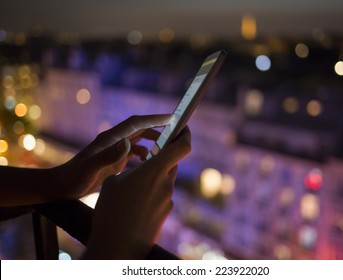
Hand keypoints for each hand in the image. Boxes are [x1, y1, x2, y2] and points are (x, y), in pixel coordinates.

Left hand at [51, 115, 172, 200]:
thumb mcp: (90, 168)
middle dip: (157, 128)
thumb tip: (127, 143)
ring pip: (138, 140)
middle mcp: (113, 141)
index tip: (171, 117)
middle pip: (139, 129)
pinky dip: (144, 154)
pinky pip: (133, 152)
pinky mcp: (113, 159)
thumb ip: (108, 156)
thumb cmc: (74, 177)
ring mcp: (113, 149)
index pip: (136, 123)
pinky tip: (148, 163)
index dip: (154, 118)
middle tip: (174, 132)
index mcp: (110, 138)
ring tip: (165, 148)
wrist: (62, 186)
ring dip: (152, 141)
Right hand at [83, 127, 190, 258]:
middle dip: (161, 158)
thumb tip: (139, 172)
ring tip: (133, 184)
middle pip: (171, 163)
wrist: (117, 247)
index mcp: (154, 171)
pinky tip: (135, 201)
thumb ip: (131, 170)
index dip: (185, 134)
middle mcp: (166, 184)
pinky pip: (161, 195)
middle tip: (147, 157)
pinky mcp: (166, 213)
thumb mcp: (113, 182)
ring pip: (165, 180)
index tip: (184, 126)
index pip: (182, 147)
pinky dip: (152, 192)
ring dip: (154, 177)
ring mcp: (168, 200)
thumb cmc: (111, 211)